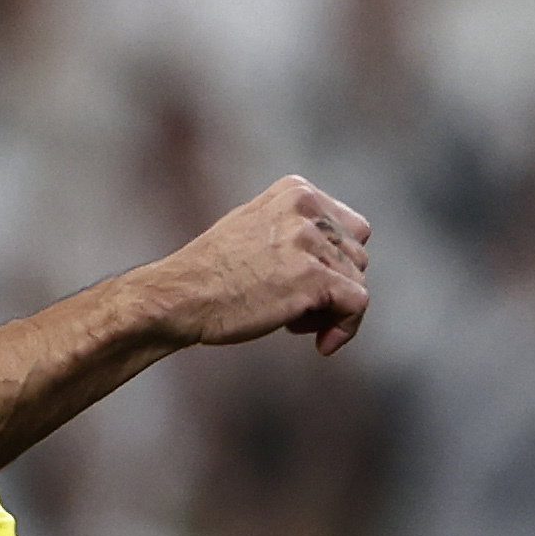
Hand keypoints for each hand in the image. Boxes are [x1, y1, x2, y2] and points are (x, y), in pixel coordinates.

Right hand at [154, 175, 371, 356]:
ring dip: (331, 310)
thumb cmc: (208, 272)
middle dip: (333, 286)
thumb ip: (293, 226)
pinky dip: (345, 329)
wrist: (177, 297)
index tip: (309, 283)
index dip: (334, 261)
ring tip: (294, 323)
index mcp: (295, 191)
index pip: (348, 227)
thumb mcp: (252, 226)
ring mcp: (310, 242)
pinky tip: (321, 345)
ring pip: (356, 281)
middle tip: (297, 307)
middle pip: (356, 255)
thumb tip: (335, 250)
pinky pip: (357, 305)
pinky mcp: (315, 277)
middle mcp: (306, 209)